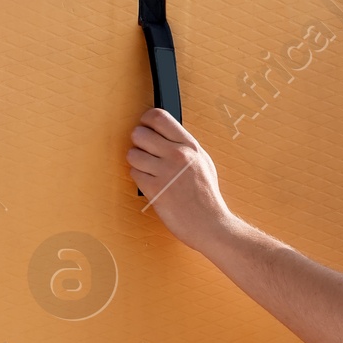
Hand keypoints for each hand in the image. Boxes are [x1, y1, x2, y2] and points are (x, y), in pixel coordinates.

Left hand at [126, 108, 231, 248]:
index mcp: (190, 145)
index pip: (158, 117)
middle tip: (144, 151)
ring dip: (136, 162)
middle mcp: (177, 155)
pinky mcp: (155, 189)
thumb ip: (185, 146)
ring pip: (132, 154)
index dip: (146, 121)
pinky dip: (139, 178)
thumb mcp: (203, 162)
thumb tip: (165, 135)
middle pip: (139, 133)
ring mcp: (165, 172)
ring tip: (148, 170)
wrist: (210, 224)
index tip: (145, 127)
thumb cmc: (207, 197)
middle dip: (138, 142)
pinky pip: (134, 173)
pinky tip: (150, 183)